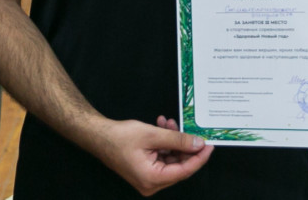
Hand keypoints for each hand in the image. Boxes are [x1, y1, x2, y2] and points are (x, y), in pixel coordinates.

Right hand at [90, 117, 212, 195]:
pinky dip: (164, 143)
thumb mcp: (152, 135)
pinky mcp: (145, 170)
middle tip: (189, 128)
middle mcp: (151, 183)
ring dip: (173, 140)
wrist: (97, 135)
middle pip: (178, 166)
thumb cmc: (119, 137)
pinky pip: (162, 158)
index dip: (199, 157)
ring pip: (170, 159)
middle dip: (183, 145)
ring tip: (169, 122)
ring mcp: (148, 178)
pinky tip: (162, 126)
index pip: (184, 170)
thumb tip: (198, 144)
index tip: (210, 145)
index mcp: (152, 179)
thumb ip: (177, 140)